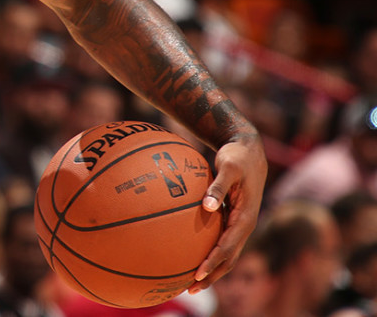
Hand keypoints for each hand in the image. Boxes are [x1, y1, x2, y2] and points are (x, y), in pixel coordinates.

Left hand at [187, 133, 266, 293]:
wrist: (248, 149)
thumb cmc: (237, 156)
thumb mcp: (228, 167)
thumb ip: (218, 186)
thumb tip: (207, 206)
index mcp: (246, 218)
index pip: (228, 247)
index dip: (213, 263)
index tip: (197, 275)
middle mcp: (245, 225)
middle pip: (229, 258)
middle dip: (212, 276)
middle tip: (190, 289)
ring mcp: (240, 224)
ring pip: (227, 254)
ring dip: (212, 270)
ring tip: (191, 283)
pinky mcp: (233, 219)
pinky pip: (222, 242)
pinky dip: (211, 254)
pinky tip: (192, 256)